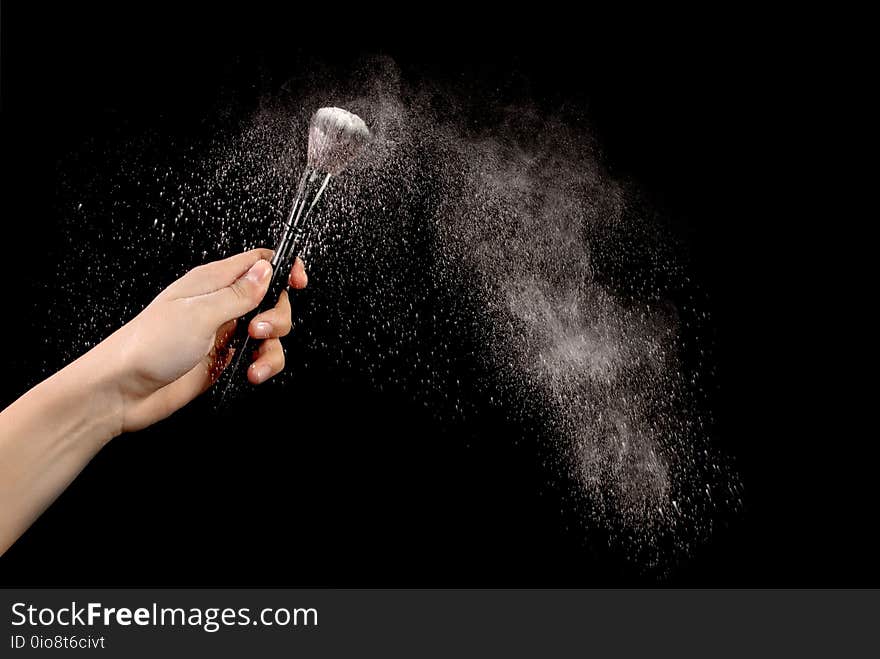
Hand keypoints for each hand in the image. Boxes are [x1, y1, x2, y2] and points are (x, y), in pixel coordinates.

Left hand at [103, 248, 306, 431]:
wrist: (123, 390)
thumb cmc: (148, 346)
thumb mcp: (200, 313)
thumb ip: (239, 293)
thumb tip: (268, 269)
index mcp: (212, 282)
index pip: (258, 261)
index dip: (284, 268)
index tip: (298, 282)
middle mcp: (221, 304)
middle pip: (272, 299)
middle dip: (278, 317)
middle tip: (259, 331)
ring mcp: (224, 333)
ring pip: (270, 332)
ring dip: (273, 348)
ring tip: (255, 362)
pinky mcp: (224, 359)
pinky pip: (259, 357)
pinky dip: (264, 366)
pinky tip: (251, 374)